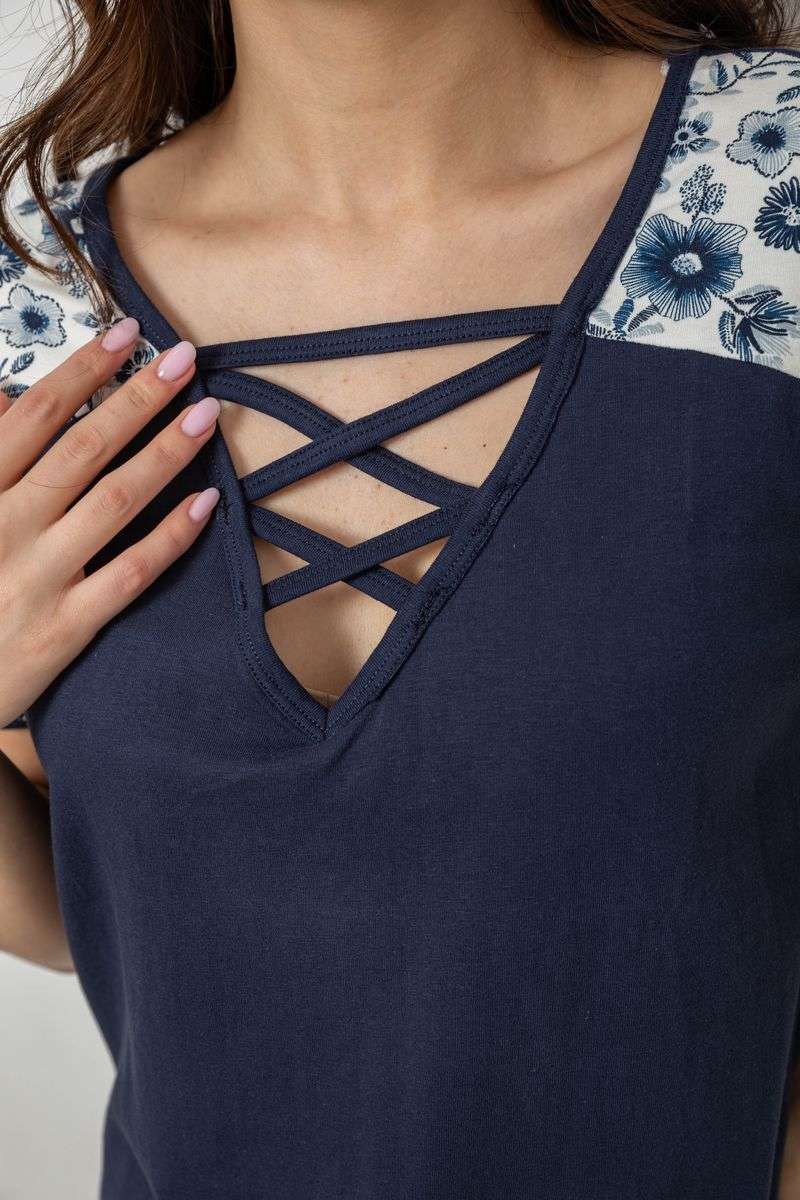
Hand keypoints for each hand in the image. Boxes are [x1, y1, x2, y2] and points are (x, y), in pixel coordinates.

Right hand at [0, 317, 220, 727]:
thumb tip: (3, 394)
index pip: (36, 414)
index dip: (85, 369)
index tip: (127, 335)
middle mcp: (5, 525)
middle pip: (84, 448)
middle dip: (138, 398)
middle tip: (185, 360)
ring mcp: (38, 576)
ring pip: (114, 500)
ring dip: (165, 453)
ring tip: (205, 416)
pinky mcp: (65, 627)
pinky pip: (130, 573)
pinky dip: (171, 537)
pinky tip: (206, 503)